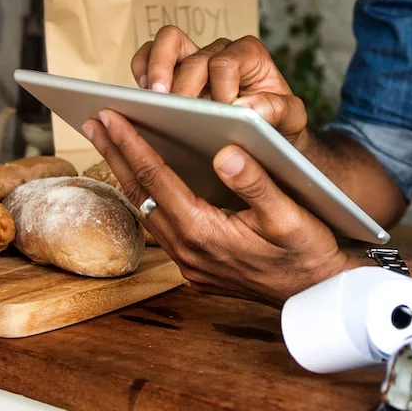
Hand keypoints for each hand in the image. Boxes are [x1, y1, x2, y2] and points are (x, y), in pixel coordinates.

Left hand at [83, 109, 351, 305]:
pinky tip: (145, 179)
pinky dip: (148, 197)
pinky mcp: (196, 268)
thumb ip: (256, 183)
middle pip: (141, 194)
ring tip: (111, 143)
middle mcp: (188, 251)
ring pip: (147, 211)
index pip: (157, 179)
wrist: (318, 294)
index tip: (109, 115)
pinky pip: (162, 227)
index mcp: (205, 232)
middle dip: (115, 154)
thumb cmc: (309, 251)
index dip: (131, 143)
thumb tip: (225, 152)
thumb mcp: (290, 214)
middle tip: (92, 120)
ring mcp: (189, 263)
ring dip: (128, 175)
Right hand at [132, 26, 309, 145]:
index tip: (223, 114)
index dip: (220, 89)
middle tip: (178, 109)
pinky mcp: (172, 73)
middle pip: (193, 55)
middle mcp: (220, 51)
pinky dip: (142, 70)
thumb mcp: (291, 119)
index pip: (225, 62)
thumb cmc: (278, 124)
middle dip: (184, 83)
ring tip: (153, 98)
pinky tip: (144, 98)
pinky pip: (148, 57)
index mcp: (249, 55)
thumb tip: (247, 108)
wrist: (267, 134)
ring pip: (167, 42)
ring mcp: (193, 58)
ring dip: (156, 68)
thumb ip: (278, 110)